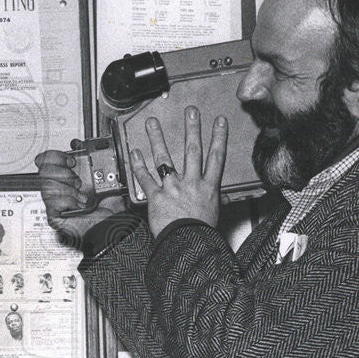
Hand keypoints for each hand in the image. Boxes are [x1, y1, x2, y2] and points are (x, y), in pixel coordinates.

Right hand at [35, 141, 126, 239]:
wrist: (115, 225)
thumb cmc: (111, 206)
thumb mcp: (106, 174)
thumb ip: (92, 155)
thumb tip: (77, 142)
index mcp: (67, 175)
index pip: (46, 159)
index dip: (56, 156)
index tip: (72, 159)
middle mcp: (60, 187)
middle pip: (42, 170)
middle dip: (62, 172)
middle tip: (77, 179)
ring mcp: (56, 202)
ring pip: (46, 186)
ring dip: (68, 189)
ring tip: (82, 195)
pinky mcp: (55, 216)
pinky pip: (51, 203)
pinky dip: (68, 201)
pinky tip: (79, 205)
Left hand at [129, 106, 227, 234]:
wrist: (188, 246)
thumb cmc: (201, 234)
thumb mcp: (214, 214)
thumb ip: (215, 200)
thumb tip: (223, 197)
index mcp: (209, 188)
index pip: (216, 157)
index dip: (219, 137)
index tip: (219, 122)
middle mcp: (191, 183)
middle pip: (192, 151)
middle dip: (192, 129)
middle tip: (191, 112)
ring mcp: (173, 188)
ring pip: (165, 159)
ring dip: (157, 138)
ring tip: (153, 123)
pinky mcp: (156, 197)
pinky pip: (145, 178)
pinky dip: (138, 165)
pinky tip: (135, 152)